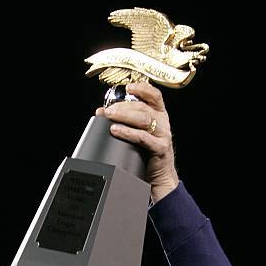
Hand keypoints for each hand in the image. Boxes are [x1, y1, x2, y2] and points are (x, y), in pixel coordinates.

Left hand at [96, 82, 178, 202]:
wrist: (160, 178)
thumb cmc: (147, 155)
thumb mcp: (139, 134)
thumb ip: (125, 121)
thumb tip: (102, 112)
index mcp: (159, 115)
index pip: (154, 95)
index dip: (142, 88)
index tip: (128, 87)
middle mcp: (163, 123)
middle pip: (143, 107)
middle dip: (123, 107)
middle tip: (108, 110)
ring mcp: (163, 135)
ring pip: (144, 119)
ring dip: (124, 116)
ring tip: (110, 117)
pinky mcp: (160, 148)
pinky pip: (143, 137)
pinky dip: (128, 132)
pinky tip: (116, 130)